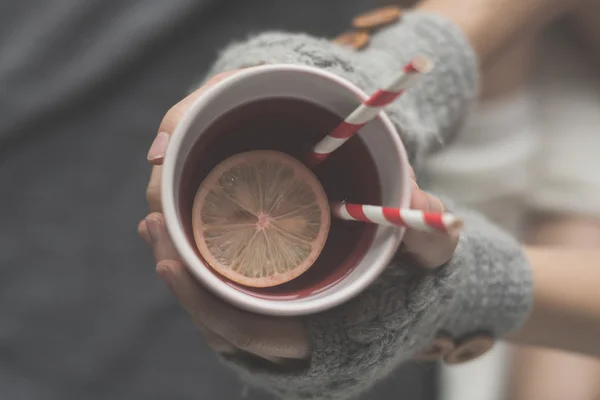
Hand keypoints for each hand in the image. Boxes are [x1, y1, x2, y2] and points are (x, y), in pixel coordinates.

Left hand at [139, 70, 459, 364]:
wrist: (414, 290)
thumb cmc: (421, 282)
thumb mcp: (434, 257)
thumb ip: (431, 237)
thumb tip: (420, 203)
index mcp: (323, 341)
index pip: (255, 337)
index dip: (210, 309)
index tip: (172, 265)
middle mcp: (293, 337)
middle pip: (222, 321)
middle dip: (181, 281)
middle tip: (151, 227)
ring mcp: (279, 318)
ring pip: (217, 305)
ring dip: (180, 266)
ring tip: (152, 222)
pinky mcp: (272, 297)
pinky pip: (225, 289)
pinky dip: (199, 264)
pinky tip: (178, 230)